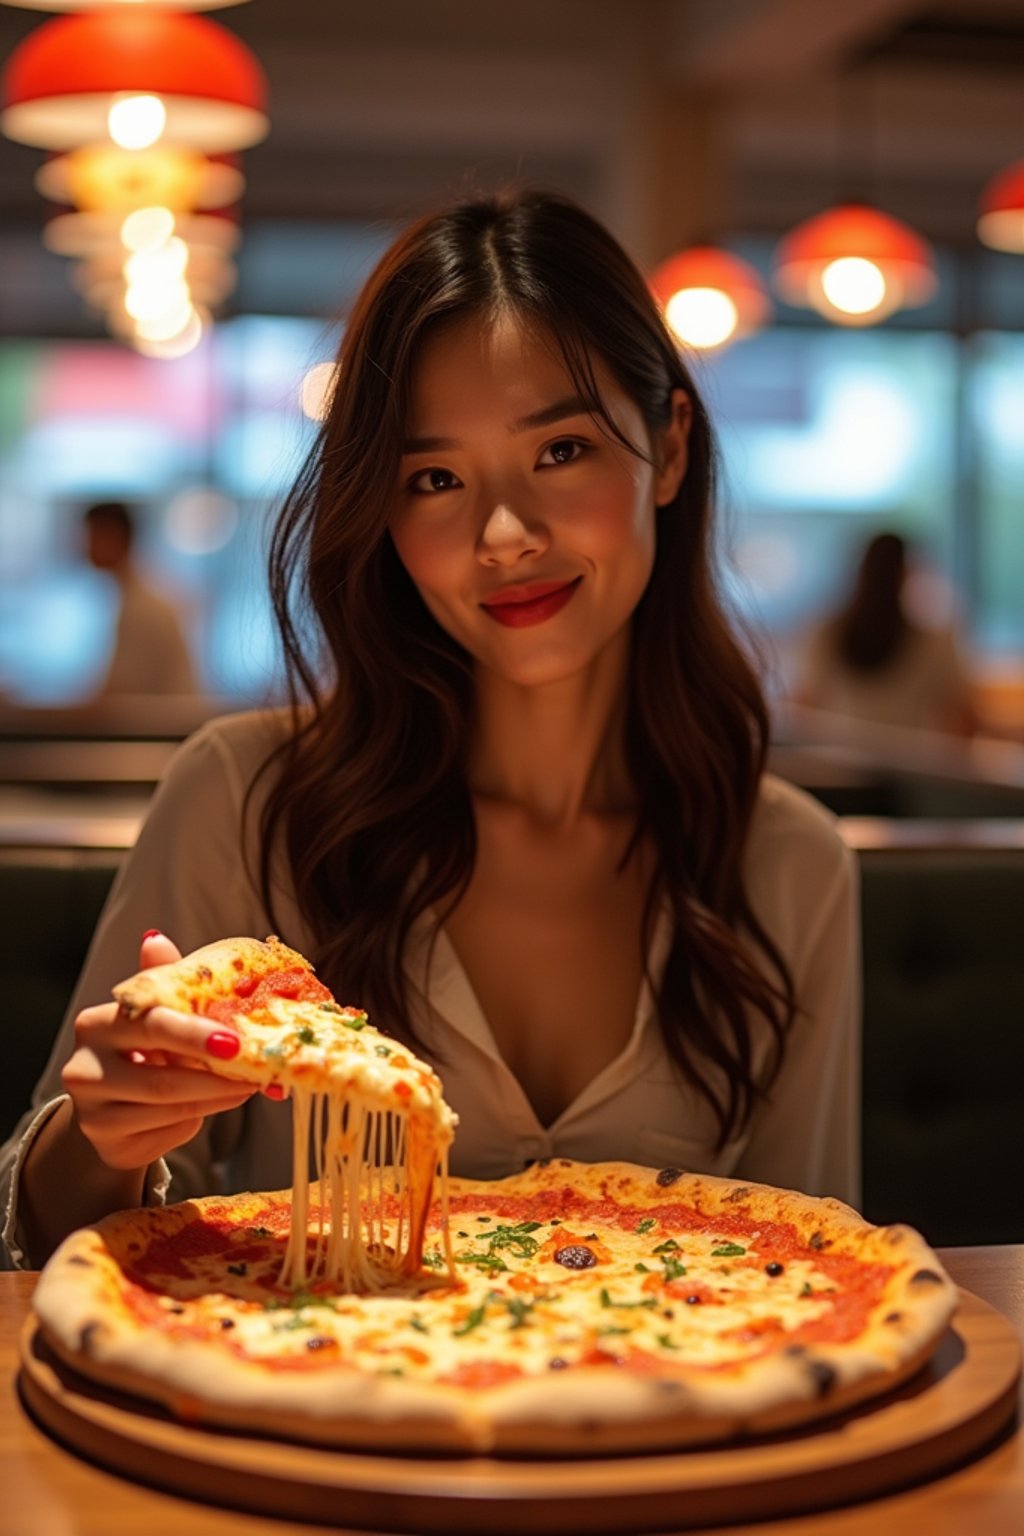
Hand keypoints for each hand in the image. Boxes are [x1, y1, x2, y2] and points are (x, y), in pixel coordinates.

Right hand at [62, 930, 255, 1171]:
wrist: (114, 1108)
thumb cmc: (143, 1053)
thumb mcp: (154, 1018)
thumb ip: (160, 985)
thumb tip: (155, 938)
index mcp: (97, 1023)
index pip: (150, 1025)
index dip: (193, 1033)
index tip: (234, 1039)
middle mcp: (84, 1065)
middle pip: (159, 1076)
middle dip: (214, 1075)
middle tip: (253, 1070)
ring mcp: (92, 1108)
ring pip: (169, 1106)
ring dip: (218, 1096)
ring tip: (249, 1084)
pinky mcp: (105, 1138)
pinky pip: (166, 1129)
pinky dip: (203, 1116)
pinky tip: (223, 1101)